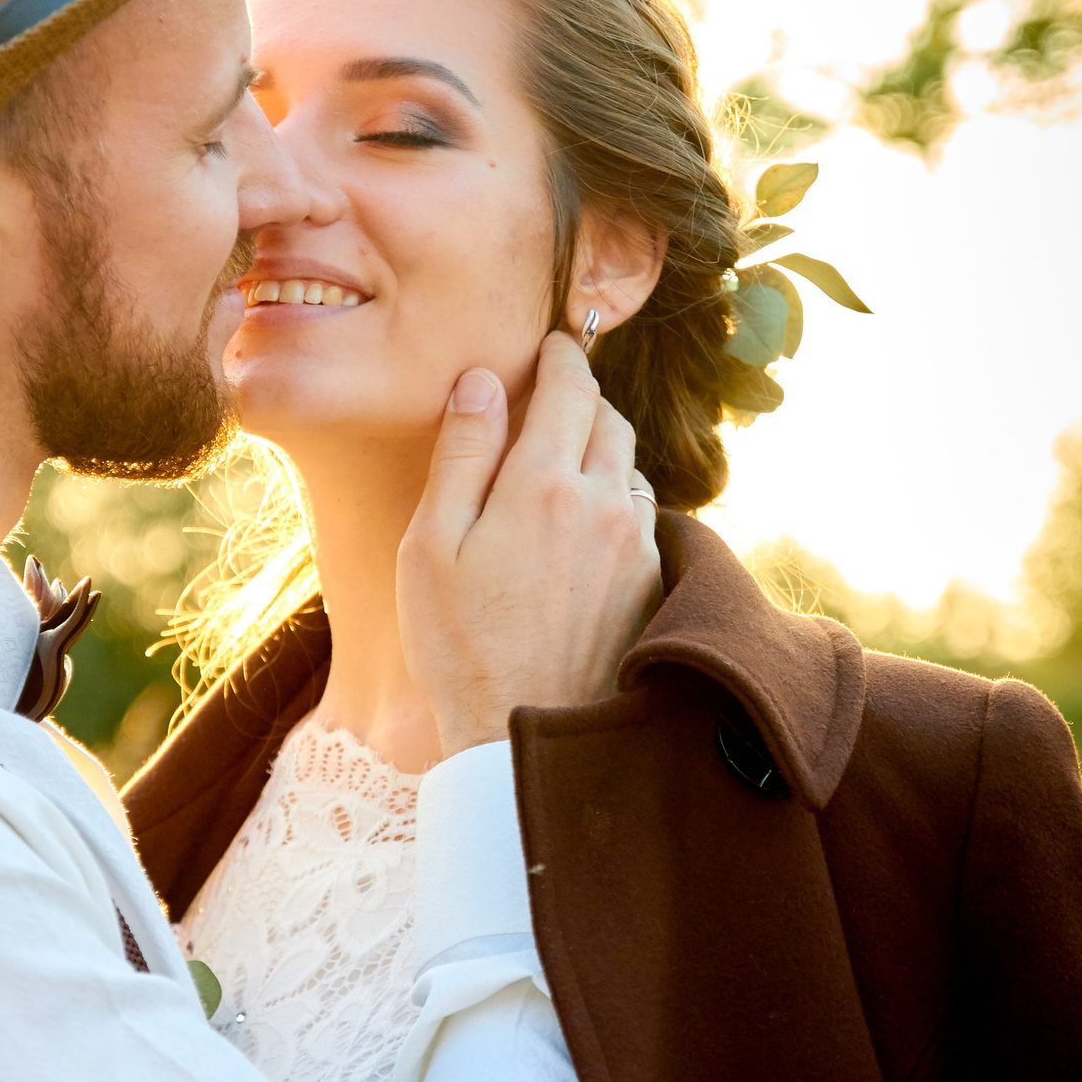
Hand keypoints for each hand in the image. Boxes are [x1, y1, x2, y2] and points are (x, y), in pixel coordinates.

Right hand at [399, 332, 664, 760]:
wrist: (521, 734)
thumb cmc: (459, 644)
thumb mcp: (432, 546)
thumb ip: (462, 455)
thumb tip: (482, 382)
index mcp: (544, 485)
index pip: (571, 387)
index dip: (561, 357)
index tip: (552, 346)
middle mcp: (603, 505)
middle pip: (610, 419)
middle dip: (584, 398)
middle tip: (553, 398)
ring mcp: (634, 546)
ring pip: (631, 467)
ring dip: (602, 449)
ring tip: (564, 462)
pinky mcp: (649, 583)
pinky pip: (641, 515)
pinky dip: (617, 497)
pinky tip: (586, 521)